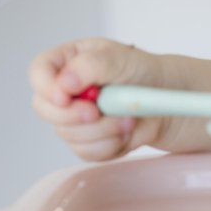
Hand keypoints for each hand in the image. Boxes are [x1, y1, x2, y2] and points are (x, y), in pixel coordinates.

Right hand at [28, 38, 165, 160]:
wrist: (171, 99)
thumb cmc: (147, 72)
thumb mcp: (123, 59)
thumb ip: (92, 65)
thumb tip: (64, 83)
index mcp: (70, 61)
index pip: (39, 71)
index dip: (46, 87)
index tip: (66, 97)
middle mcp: (68, 89)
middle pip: (45, 108)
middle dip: (73, 115)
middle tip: (98, 111)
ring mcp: (75, 117)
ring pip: (67, 134)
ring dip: (101, 130)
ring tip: (128, 116)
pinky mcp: (89, 140)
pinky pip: (86, 152)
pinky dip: (109, 144)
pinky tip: (127, 131)